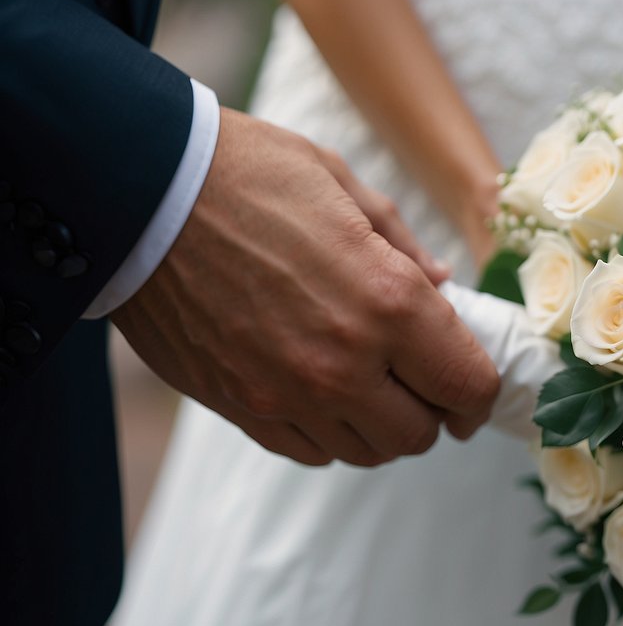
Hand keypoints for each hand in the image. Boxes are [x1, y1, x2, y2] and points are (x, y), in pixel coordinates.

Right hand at [112, 108, 499, 465]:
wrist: (138, 189)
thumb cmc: (247, 173)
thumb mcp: (344, 186)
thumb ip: (404, 247)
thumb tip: (443, 284)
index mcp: (388, 302)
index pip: (467, 386)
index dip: (481, 393)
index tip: (473, 385)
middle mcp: (343, 363)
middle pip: (421, 434)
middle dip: (435, 410)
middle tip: (423, 378)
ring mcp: (286, 394)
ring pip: (367, 451)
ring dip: (382, 424)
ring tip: (372, 381)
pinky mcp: (240, 407)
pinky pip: (309, 451)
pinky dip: (330, 432)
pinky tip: (324, 391)